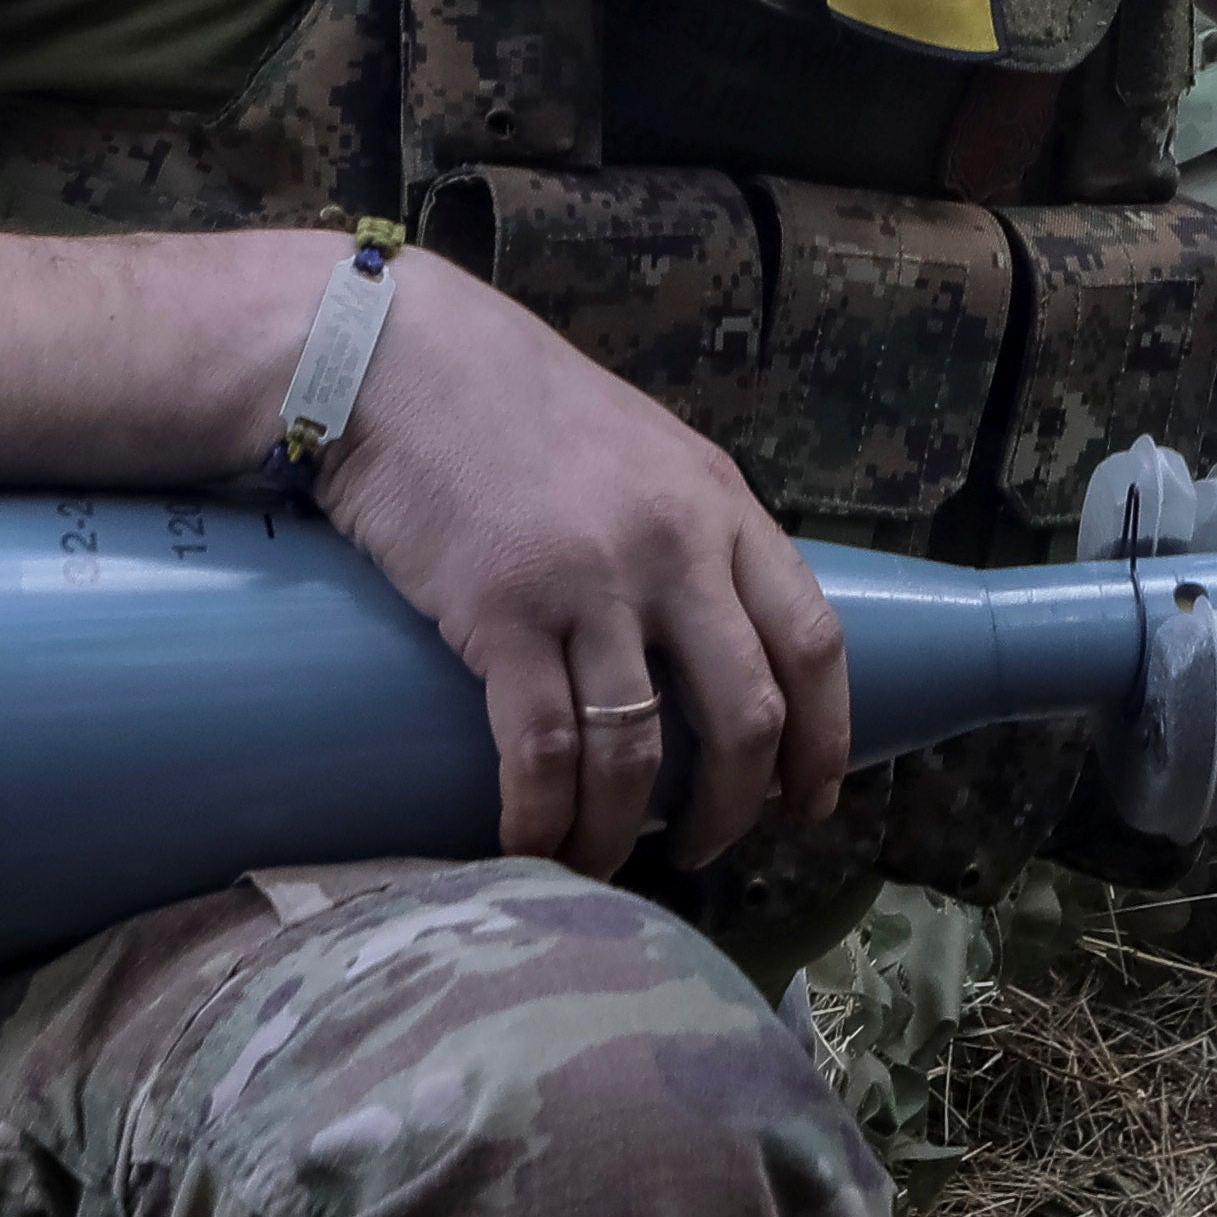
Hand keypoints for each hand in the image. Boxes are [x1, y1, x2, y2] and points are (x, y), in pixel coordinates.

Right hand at [299, 256, 849, 879]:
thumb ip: (683, 528)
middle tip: (710, 849)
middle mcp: (674, 546)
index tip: (809, 800)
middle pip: (746, 713)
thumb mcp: (639, 446)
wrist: (393, 354)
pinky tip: (533, 847)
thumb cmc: (508, 398)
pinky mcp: (501, 613)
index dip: (823, 738)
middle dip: (738, 806)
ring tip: (606, 862)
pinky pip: (542, 751)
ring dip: (628, 830)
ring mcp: (590, 582)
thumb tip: (705, 632)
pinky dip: (543, 819)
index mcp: (719, 503)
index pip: (814, 639)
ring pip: (640, 751)